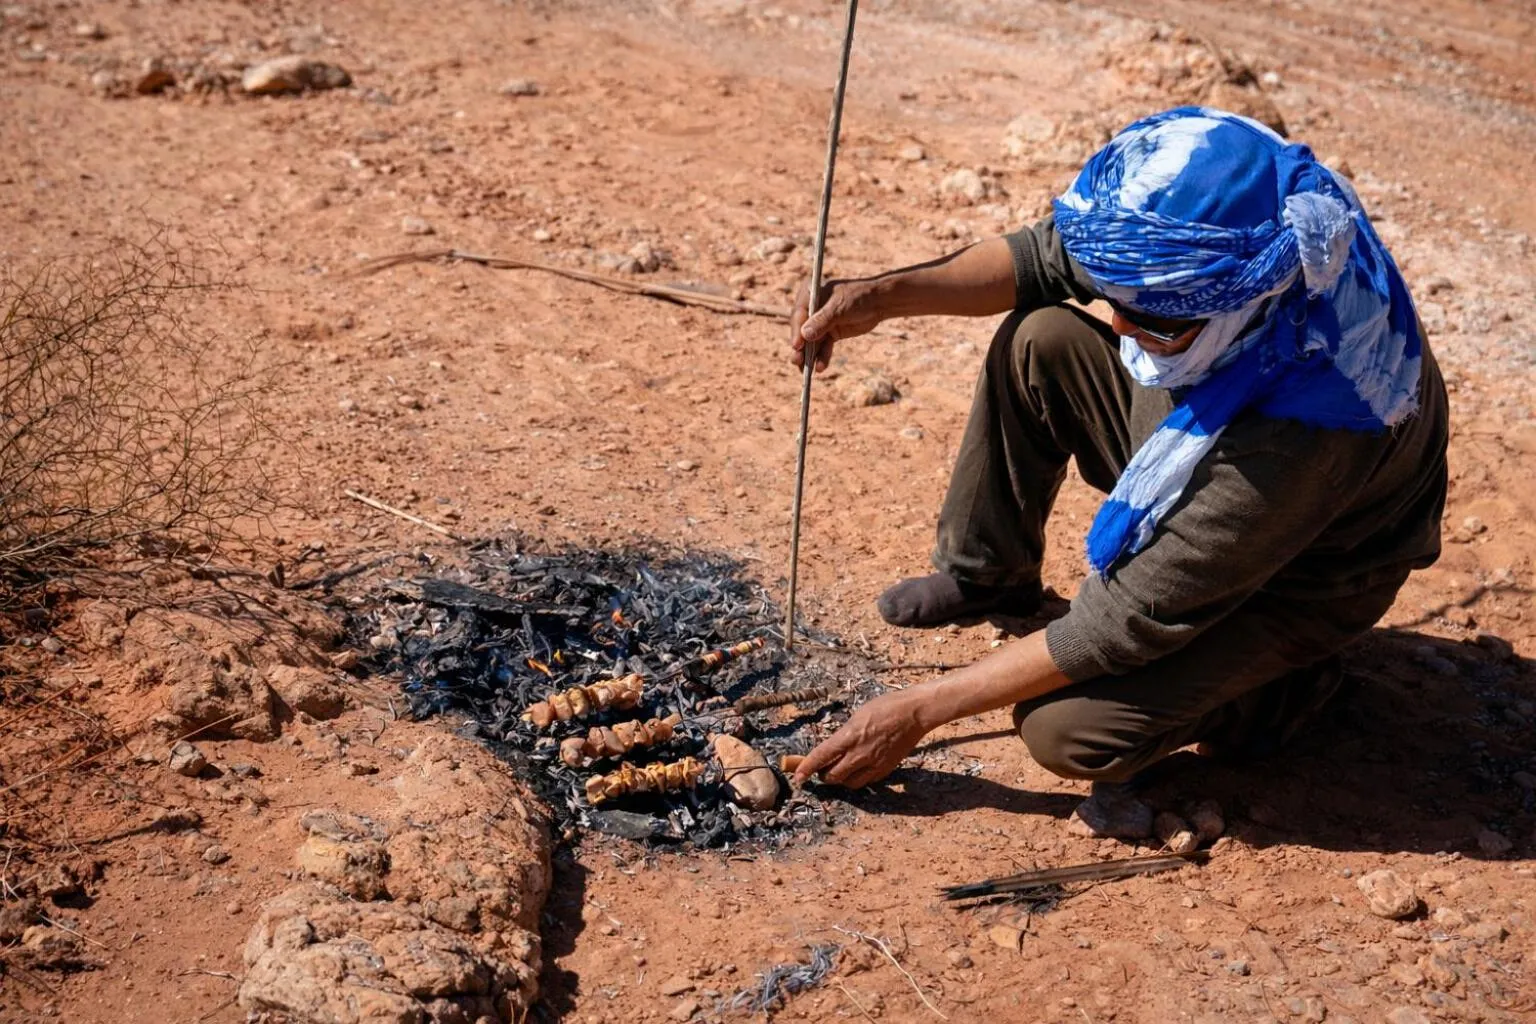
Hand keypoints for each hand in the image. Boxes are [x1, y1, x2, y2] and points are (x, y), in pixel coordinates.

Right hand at [789, 277, 886, 372]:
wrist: (879, 303)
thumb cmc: (859, 297)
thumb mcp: (839, 307)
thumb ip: (822, 320)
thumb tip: (805, 335)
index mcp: (810, 293)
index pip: (798, 314)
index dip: (796, 331)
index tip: (796, 345)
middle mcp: (811, 308)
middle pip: (801, 330)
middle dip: (800, 347)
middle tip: (797, 361)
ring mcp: (820, 322)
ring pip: (811, 342)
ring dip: (809, 356)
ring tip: (807, 371)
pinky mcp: (830, 333)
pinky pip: (823, 347)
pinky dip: (822, 357)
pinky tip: (821, 367)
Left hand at [791, 688, 929, 788]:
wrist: (914, 713)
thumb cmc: (886, 707)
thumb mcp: (858, 716)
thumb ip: (845, 735)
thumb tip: (834, 747)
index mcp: (850, 736)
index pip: (822, 756)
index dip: (807, 768)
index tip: (798, 777)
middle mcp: (860, 753)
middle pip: (833, 776)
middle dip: (824, 775)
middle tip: (822, 770)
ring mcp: (874, 763)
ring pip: (850, 783)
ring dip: (841, 780)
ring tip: (840, 770)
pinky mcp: (886, 769)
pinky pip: (867, 781)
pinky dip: (858, 778)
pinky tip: (859, 769)